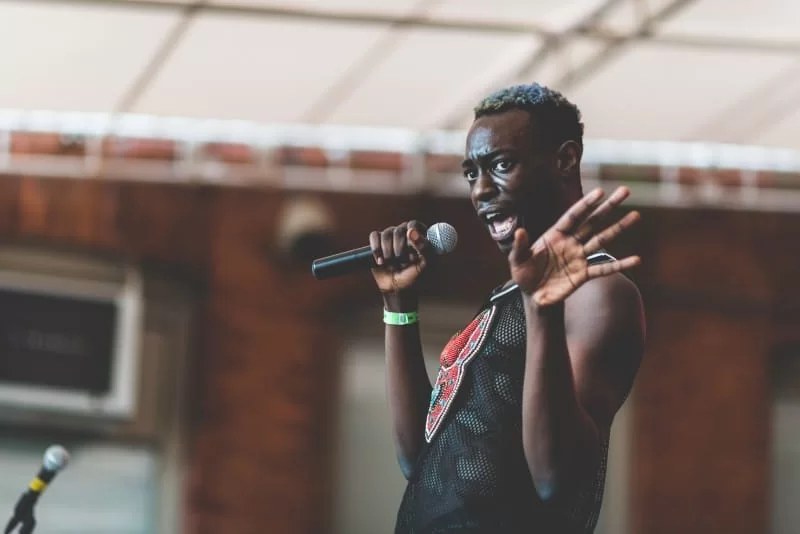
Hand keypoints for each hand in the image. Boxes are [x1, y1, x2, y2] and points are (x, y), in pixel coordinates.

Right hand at [369, 220, 430, 294]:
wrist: (397, 289)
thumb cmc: (415, 277)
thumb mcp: (425, 265)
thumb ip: (424, 248)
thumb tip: (411, 231)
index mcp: (420, 236)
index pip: (414, 225)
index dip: (411, 237)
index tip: (412, 250)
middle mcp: (405, 233)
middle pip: (399, 230)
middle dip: (399, 249)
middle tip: (402, 262)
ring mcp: (391, 237)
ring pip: (386, 234)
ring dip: (388, 252)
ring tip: (392, 264)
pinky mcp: (378, 243)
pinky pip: (374, 236)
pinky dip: (376, 249)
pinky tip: (381, 261)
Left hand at [509, 186, 640, 305]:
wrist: (533, 297)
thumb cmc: (524, 274)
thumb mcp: (517, 260)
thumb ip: (520, 246)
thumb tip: (519, 231)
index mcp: (555, 235)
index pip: (573, 216)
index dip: (586, 204)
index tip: (600, 191)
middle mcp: (570, 243)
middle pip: (593, 221)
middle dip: (608, 207)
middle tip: (625, 191)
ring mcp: (579, 257)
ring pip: (602, 239)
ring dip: (619, 228)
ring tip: (635, 215)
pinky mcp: (584, 274)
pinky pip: (604, 269)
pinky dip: (620, 264)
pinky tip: (636, 259)